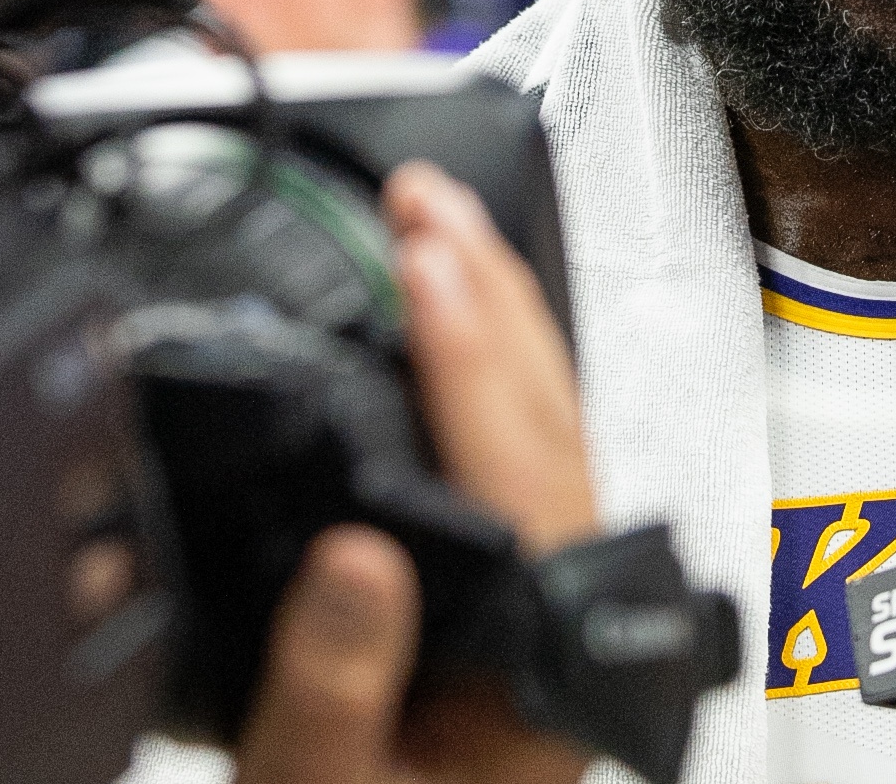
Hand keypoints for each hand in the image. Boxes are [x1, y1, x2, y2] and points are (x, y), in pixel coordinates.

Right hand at [233, 162, 595, 783]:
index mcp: (537, 675)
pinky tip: (436, 319)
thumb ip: (334, 697)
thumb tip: (356, 554)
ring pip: (544, 424)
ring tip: (429, 226)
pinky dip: (473, 366)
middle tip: (421, 199)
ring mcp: (542, 593)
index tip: (424, 260)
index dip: (472, 360)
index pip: (526, 482)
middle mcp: (561, 620)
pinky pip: (511, 446)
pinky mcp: (508, 579)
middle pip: (553, 427)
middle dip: (489, 295)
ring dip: (489, 315)